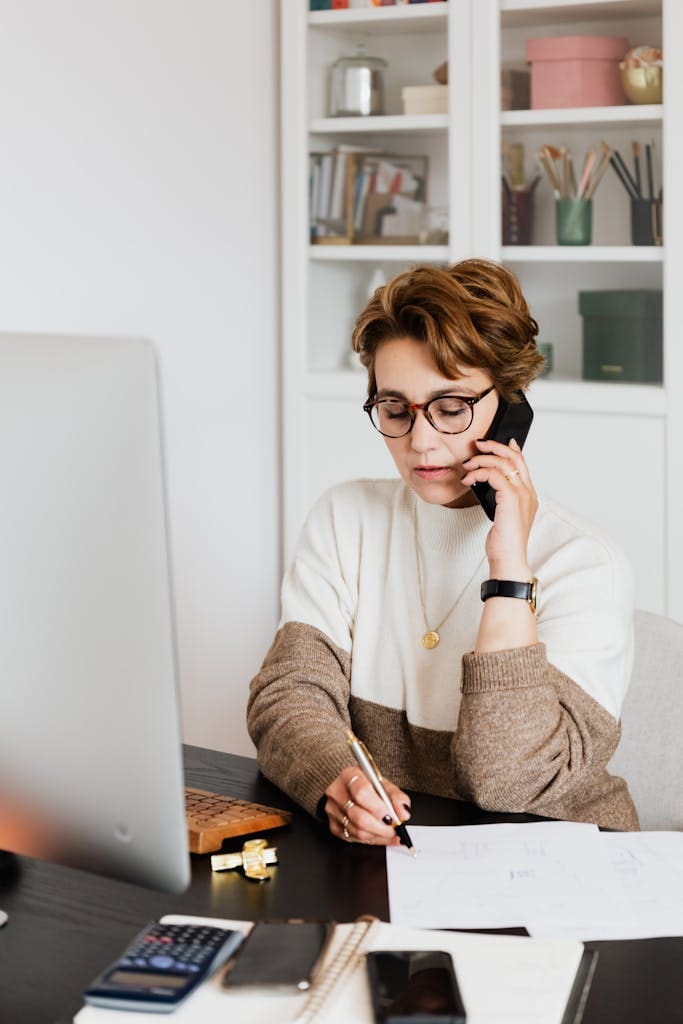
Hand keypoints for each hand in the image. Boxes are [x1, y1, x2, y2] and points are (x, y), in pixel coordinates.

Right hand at [324, 765, 410, 845]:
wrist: (350, 790)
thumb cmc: (367, 785)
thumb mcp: (384, 784)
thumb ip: (396, 797)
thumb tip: (403, 813)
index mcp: (349, 775)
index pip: (361, 792)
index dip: (379, 808)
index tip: (392, 817)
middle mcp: (337, 792)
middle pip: (359, 816)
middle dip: (381, 827)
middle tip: (394, 828)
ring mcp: (333, 811)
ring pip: (357, 830)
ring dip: (378, 835)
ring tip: (391, 833)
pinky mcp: (334, 826)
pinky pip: (354, 839)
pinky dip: (372, 840)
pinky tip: (383, 837)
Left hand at [461, 437, 537, 576]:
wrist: (509, 559)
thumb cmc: (504, 542)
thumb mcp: (502, 514)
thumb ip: (500, 497)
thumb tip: (488, 482)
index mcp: (528, 495)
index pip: (521, 463)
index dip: (509, 448)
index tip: (492, 443)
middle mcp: (528, 492)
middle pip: (515, 457)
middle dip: (494, 447)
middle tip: (478, 445)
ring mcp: (521, 495)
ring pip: (503, 463)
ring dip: (482, 460)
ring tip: (468, 465)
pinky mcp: (511, 499)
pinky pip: (494, 475)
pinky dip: (479, 473)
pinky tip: (469, 479)